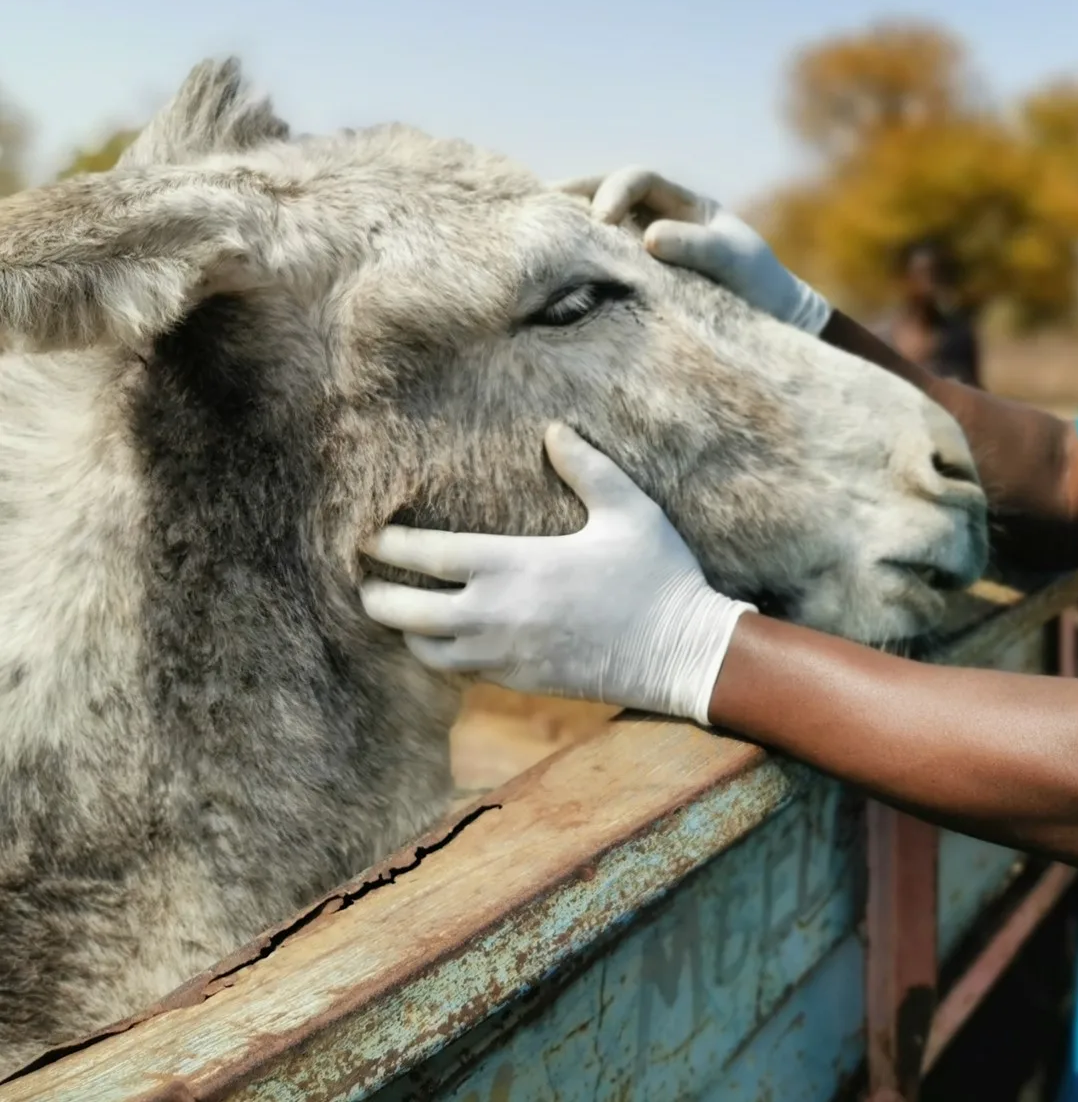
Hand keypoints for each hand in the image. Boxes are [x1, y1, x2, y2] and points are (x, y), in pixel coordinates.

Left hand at [359, 424, 753, 724]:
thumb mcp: (629, 510)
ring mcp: (505, 654)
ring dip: (405, 629)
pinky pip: (459, 672)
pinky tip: (443, 636)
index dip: (390, 544)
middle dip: (376, 593)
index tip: (366, 532)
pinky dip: (440, 654)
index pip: (429, 554)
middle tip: (363, 577)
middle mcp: (498, 614)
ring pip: (425, 649)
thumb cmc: (658, 575)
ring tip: (398, 608)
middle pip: (406, 611)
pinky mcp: (519, 681)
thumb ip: (587, 468)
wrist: (681, 653)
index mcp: (516, 565)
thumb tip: (553, 429)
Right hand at [558, 167, 831, 334]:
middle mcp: (658, 218)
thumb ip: (696, 246)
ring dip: (567, 227)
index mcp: (682, 202)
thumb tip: (649, 238)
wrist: (773, 321)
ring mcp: (643, 247)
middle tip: (537, 210)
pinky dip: (575, 260)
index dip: (614, 191)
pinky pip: (599, 260)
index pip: (638, 179)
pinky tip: (549, 273)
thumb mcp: (732, 261)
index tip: (601, 220)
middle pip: (604, 193)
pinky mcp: (634, 279)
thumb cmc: (757, 285)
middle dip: (572, 198)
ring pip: (597, 227)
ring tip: (530, 234)